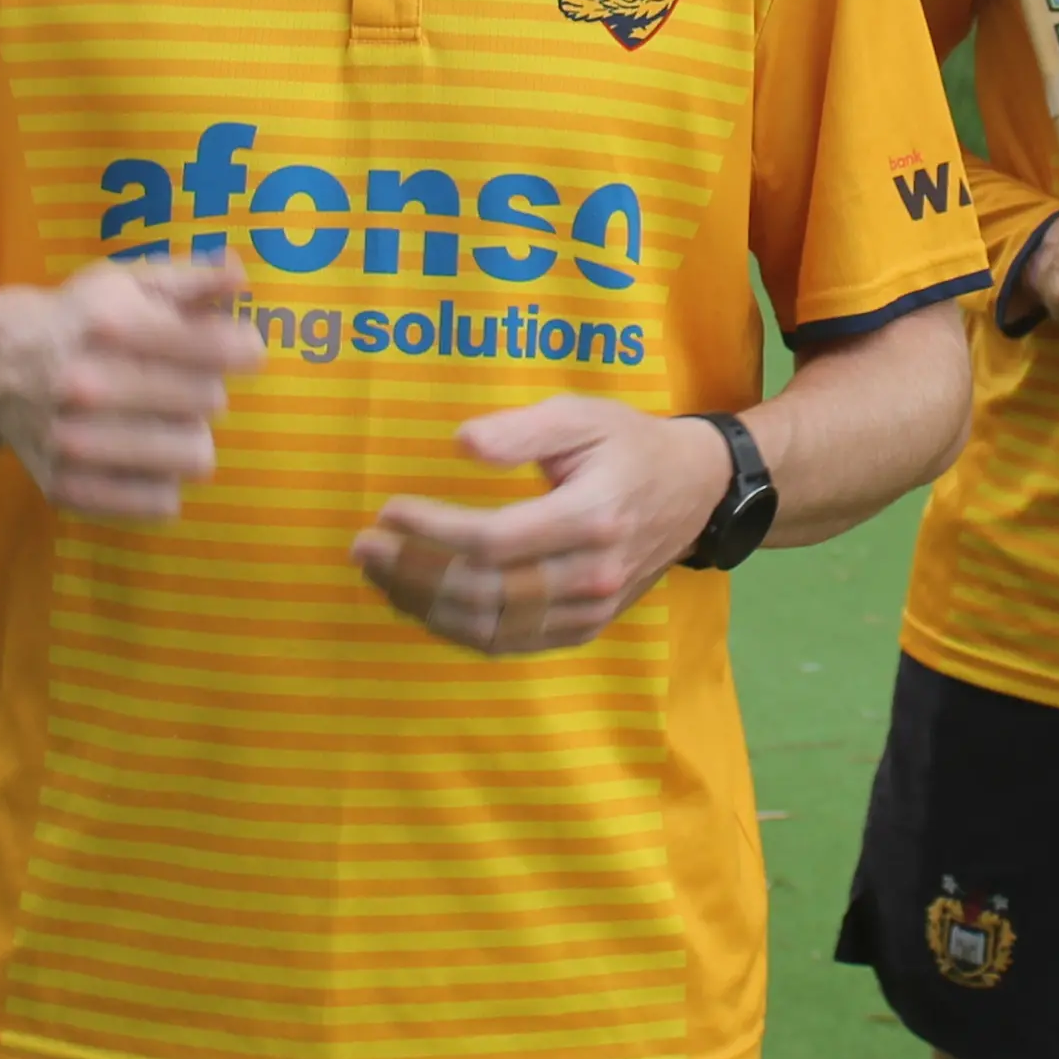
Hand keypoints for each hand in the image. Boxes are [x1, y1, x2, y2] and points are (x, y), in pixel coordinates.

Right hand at [0, 257, 266, 522]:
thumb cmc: (83, 319)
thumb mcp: (132, 282)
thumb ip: (194, 278)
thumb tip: (241, 276)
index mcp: (111, 325)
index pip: (216, 348)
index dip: (243, 349)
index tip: (242, 351)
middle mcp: (87, 385)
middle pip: (210, 402)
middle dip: (207, 390)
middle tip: (184, 384)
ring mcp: (73, 442)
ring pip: (193, 456)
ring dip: (190, 438)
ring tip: (166, 421)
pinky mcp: (68, 487)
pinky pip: (161, 501)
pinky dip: (164, 481)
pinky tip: (146, 458)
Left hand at [352, 398, 728, 655]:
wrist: (695, 492)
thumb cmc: (629, 445)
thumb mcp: (582, 416)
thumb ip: (523, 429)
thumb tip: (461, 444)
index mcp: (592, 516)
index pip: (494, 540)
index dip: (433, 531)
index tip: (388, 510)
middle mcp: (591, 573)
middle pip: (484, 590)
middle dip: (413, 571)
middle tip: (363, 548)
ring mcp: (588, 610)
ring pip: (490, 626)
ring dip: (424, 606)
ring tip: (379, 575)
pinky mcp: (582, 629)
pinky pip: (508, 642)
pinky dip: (456, 628)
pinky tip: (420, 603)